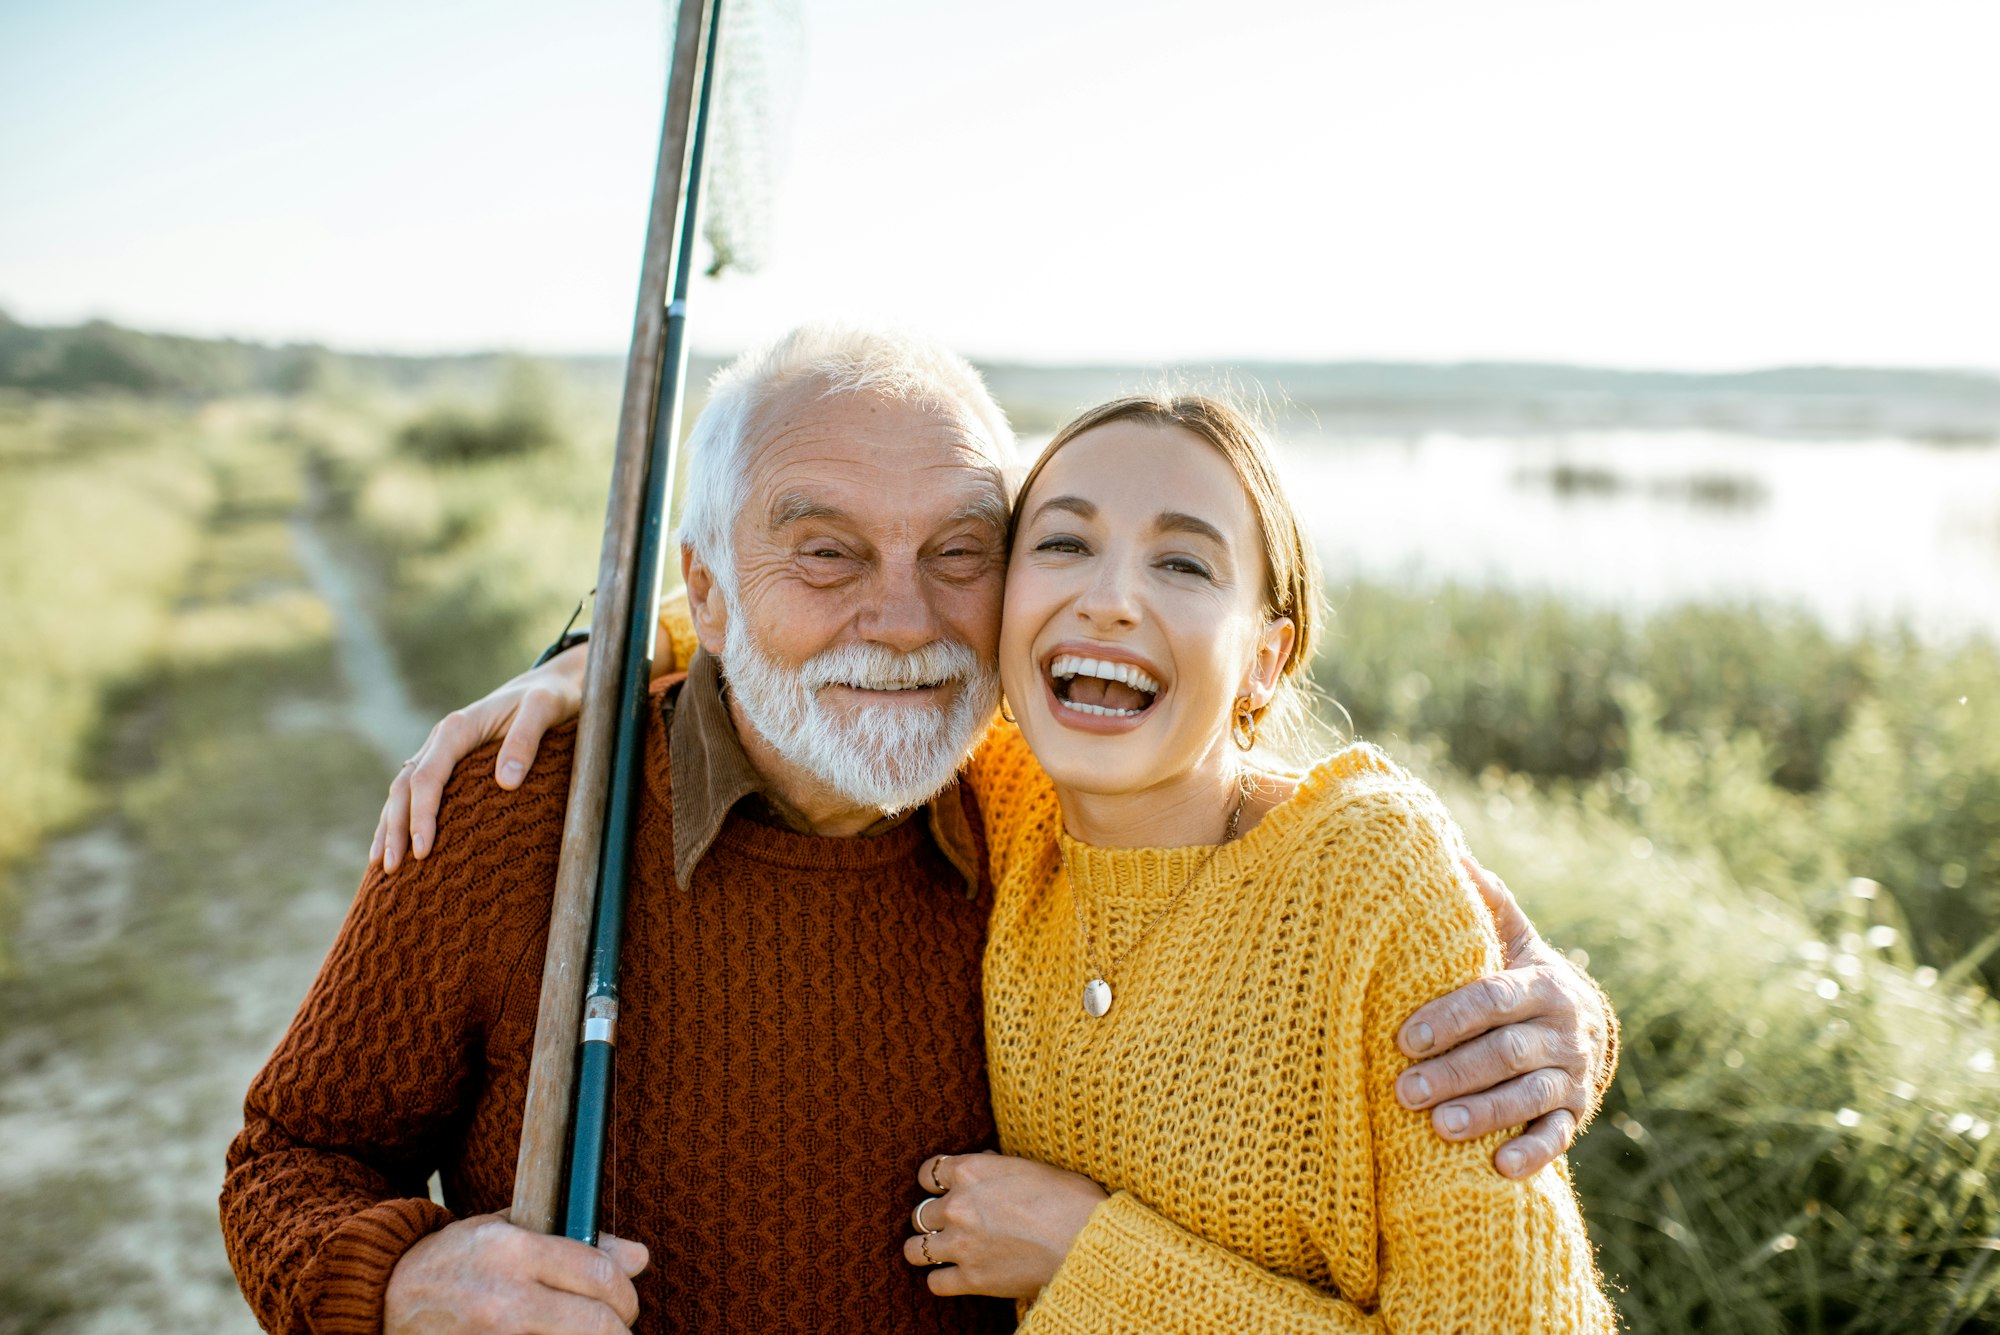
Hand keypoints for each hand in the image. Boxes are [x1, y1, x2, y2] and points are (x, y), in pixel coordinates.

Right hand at [369, 644, 588, 871]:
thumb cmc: (549, 698)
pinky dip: (401, 819)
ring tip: (383, 867)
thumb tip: (506, 782)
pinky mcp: (448, 764)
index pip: (428, 777)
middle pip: (405, 787)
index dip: (422, 814)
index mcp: (458, 728)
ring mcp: (440, 752)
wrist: (549, 685)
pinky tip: (397, 846)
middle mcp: (441, 739)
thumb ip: (526, 739)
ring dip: (389, 827)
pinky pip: (416, 792)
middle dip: (395, 828)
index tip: (423, 850)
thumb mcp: (545, 709)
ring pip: (402, 791)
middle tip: (392, 869)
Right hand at [384, 1212, 647, 1333]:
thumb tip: (639, 1257)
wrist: (385, 1297)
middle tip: (615, 1328)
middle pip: (598, 1323)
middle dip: (619, 1329)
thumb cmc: (456, 1259)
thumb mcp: (510, 1231)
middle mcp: (505, 1297)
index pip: (600, 1273)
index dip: (625, 1292)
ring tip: (588, 1334)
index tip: (624, 1300)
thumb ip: (576, 1242)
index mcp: (515, 1250)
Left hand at [902, 1152, 1107, 1298]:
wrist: (1087, 1240)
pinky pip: (935, 1283)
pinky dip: (942, 1280)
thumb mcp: (1032, 1167)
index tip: (944, 1190)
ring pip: (914, 1249)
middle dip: (934, 1218)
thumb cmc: (1070, 1199)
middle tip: (952, 1224)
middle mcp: (957, 1206)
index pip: (928, 1173)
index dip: (935, 1182)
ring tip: (940, 1251)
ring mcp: (961, 1244)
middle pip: (920, 1213)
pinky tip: (955, 1276)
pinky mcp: (971, 1279)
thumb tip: (985, 1161)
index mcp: (971, 1171)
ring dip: (926, 1249)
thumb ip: (999, 1166)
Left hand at [1393, 857, 1611, 1178]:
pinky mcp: (1577, 1113)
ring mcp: (1573, 1074)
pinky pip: (1559, 1135)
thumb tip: (1449, 850)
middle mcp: (1562, 1030)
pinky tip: (1501, 1168)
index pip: (1494, 999)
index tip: (1403, 1037)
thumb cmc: (1522, 976)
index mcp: (1541, 983)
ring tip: (1440, 1128)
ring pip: (1530, 1095)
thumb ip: (1487, 901)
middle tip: (1404, 1090)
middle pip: (1506, 1053)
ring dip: (1487, 1113)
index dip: (1450, 1018)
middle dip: (1455, 1071)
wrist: (1586, 1022)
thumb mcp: (1512, 936)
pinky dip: (1534, 1151)